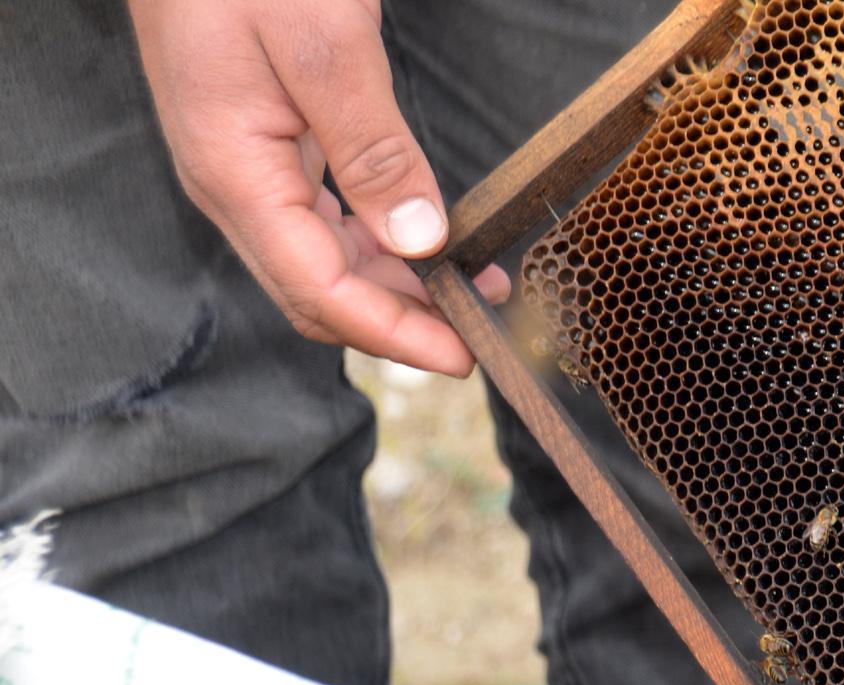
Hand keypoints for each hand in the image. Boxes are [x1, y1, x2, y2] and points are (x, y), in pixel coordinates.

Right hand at [126, 0, 507, 377]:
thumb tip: (419, 239)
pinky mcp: (267, 148)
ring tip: (474, 293)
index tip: (463, 355)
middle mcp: (235, 186)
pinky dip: (382, 245)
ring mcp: (246, 169)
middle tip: (482, 334)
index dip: (395, 335)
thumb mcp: (322, 43)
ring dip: (397, 290)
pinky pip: (326, 221)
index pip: (319, 292)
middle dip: (401, 326)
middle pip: (320, 294)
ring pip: (326, 263)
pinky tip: (431, 245)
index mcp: (235, 173)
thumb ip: (372, 146)